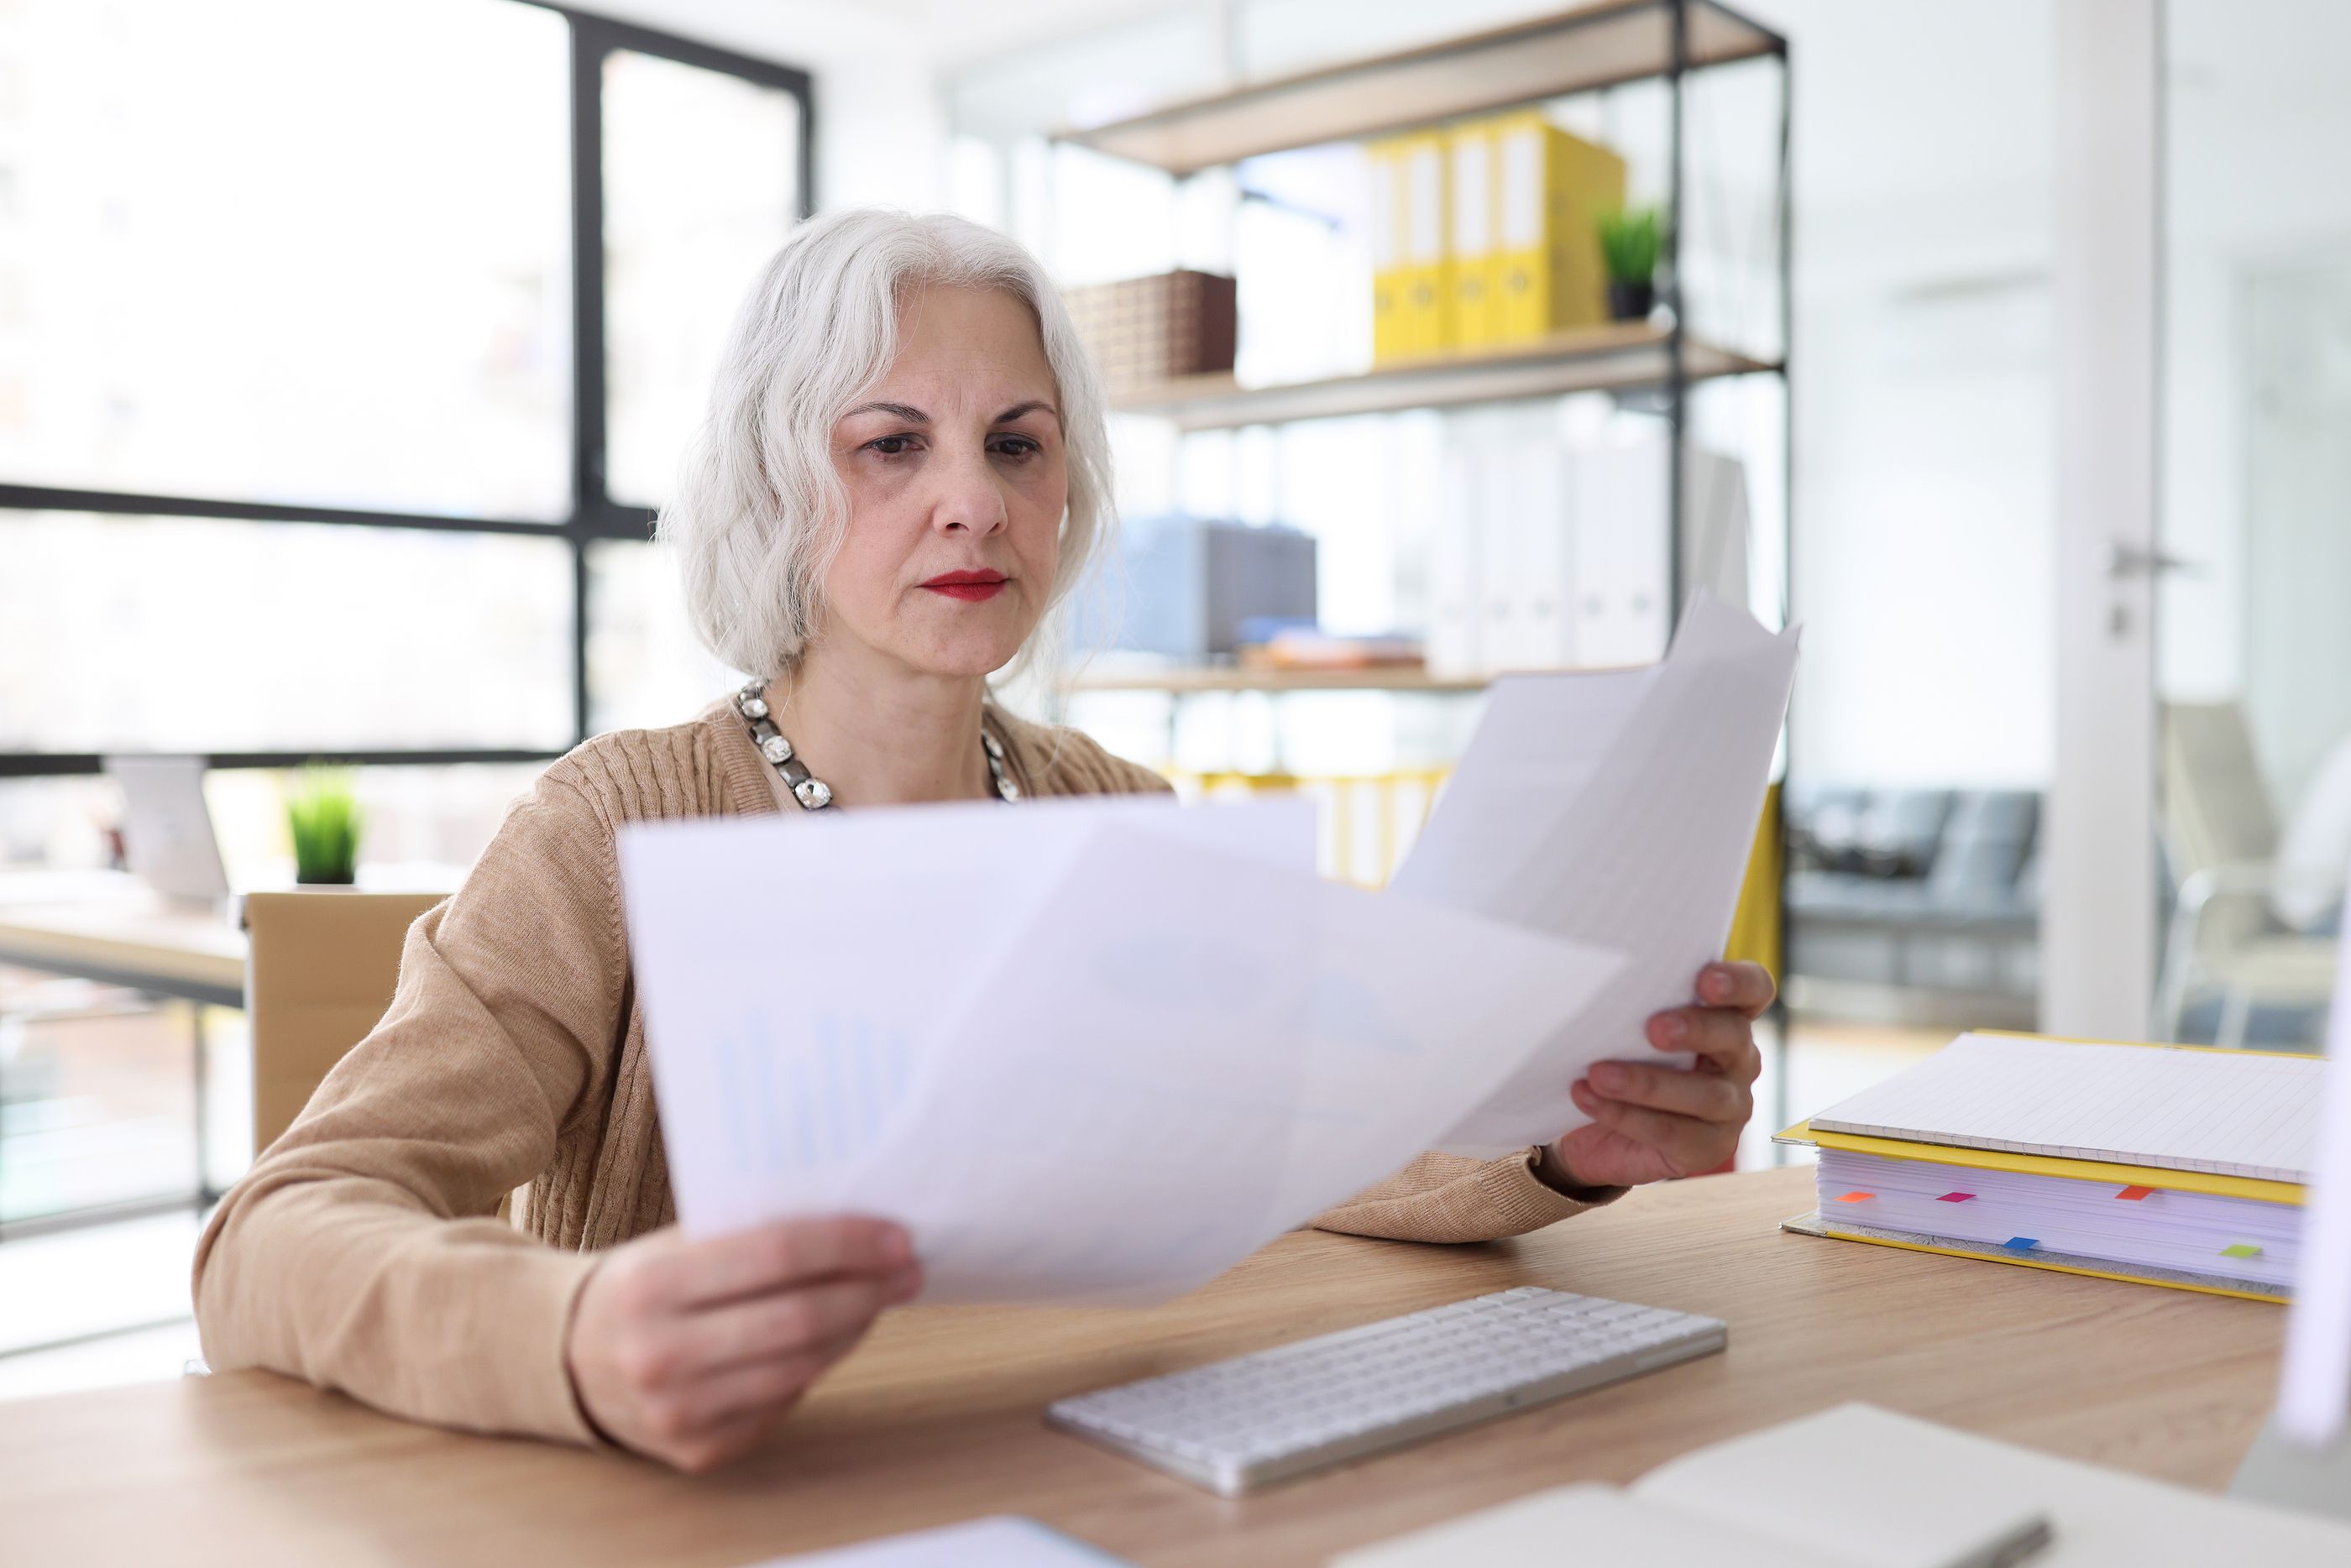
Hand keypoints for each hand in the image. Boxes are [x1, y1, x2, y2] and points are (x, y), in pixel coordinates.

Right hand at [564, 1215, 921, 1470]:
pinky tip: (838, 1336)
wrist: (568, 1358)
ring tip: (882, 1297)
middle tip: (908, 1268)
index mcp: (649, 1285)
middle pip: (796, 1319)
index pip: (773, 1255)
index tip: (895, 1235)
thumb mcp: (674, 1245)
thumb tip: (854, 1228)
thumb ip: (748, 1235)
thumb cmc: (643, 1286)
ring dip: (854, 1329)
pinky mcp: (697, 1450)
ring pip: (799, 1367)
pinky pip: (782, 1403)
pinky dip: (819, 1365)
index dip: (845, 1245)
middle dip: (866, 1290)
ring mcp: (677, 1412)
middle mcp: (658, 1354)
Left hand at [1542, 960, 1771, 1189]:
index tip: (1705, 979)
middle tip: (1654, 1029)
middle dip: (1695, 1029)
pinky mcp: (1709, 1148)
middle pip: (1734, 1036)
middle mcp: (1738, 1059)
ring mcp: (1732, 1107)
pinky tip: (1587, 1099)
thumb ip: (1627, 1000)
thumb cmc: (1615, 1057)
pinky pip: (1673, 1133)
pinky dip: (1626, 1116)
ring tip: (1598, 1074)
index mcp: (1725, 1016)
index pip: (1753, 989)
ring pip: (1706, 1094)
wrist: (1594, 1129)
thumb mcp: (1621, 1025)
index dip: (1738, 982)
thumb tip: (1591, 973)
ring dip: (1648, 1083)